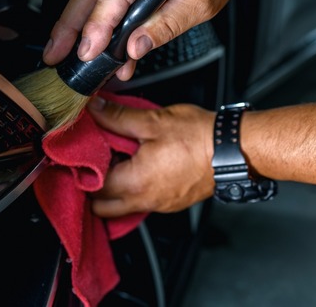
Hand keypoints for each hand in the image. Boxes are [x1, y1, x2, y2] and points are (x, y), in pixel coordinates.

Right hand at [43, 0, 241, 80]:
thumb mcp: (203, 1)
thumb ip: (169, 24)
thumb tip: (136, 46)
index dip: (98, 24)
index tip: (89, 51)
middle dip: (69, 24)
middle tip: (56, 54)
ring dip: (76, 23)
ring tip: (63, 53)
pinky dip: (93, 17)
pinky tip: (92, 44)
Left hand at [87, 97, 215, 216]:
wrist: (234, 150)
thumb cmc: (199, 137)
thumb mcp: (153, 121)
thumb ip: (118, 117)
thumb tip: (95, 109)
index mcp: (134, 183)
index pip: (91, 186)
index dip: (81, 168)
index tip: (81, 152)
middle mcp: (144, 200)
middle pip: (101, 206)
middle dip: (92, 187)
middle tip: (94, 161)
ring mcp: (159, 205)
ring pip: (122, 207)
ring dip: (114, 190)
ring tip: (116, 163)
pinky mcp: (172, 203)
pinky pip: (142, 203)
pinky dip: (134, 190)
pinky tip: (140, 167)